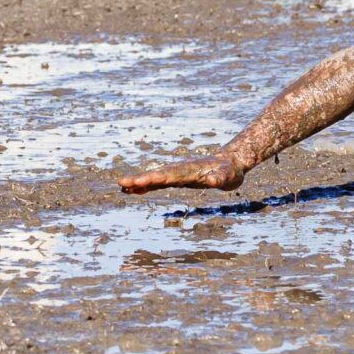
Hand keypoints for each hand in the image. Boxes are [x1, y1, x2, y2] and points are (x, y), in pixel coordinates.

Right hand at [119, 152, 247, 194]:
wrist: (230, 162)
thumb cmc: (231, 171)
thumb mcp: (229, 176)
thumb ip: (221, 178)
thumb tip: (213, 181)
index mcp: (189, 170)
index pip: (169, 175)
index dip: (154, 179)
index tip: (141, 182)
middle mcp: (180, 170)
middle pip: (156, 175)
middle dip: (140, 179)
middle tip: (122, 183)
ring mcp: (177, 173)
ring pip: (154, 178)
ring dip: (139, 182)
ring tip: (122, 187)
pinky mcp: (177, 178)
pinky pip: (159, 183)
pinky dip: (146, 186)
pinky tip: (134, 191)